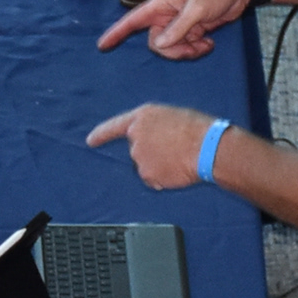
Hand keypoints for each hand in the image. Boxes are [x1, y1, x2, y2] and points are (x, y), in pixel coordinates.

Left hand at [86, 102, 218, 190]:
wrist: (207, 147)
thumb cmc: (197, 129)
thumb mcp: (172, 117)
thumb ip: (154, 126)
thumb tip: (153, 141)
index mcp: (142, 117)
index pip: (114, 126)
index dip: (101, 134)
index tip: (90, 141)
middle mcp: (135, 137)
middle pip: (137, 151)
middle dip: (152, 153)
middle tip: (174, 150)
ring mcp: (139, 157)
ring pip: (145, 167)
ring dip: (159, 166)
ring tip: (179, 159)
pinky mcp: (147, 175)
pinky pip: (153, 181)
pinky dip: (164, 179)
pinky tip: (177, 170)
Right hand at [97, 0, 250, 59]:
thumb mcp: (199, 7)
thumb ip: (179, 27)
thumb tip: (159, 44)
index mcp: (162, 3)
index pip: (133, 20)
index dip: (117, 33)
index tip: (102, 45)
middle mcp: (167, 13)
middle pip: (156, 42)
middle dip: (172, 50)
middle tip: (192, 46)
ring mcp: (180, 22)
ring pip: (172, 47)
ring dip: (187, 51)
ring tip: (204, 45)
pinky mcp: (194, 28)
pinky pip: (186, 46)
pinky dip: (196, 49)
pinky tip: (209, 43)